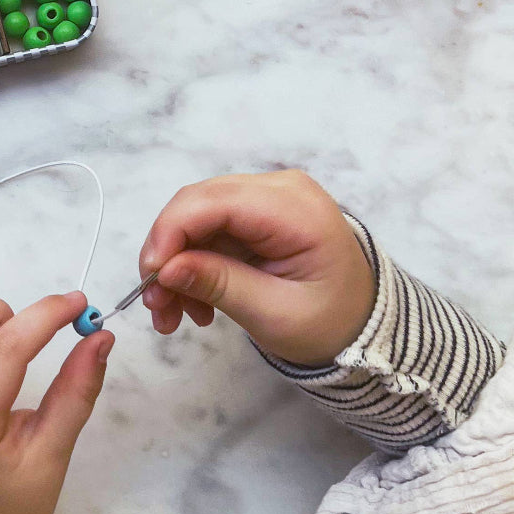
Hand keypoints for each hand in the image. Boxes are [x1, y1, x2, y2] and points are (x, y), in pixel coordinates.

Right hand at [138, 170, 374, 366]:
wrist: (362, 325)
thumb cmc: (331, 322)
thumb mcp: (275, 314)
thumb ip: (219, 285)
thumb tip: (164, 269)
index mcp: (295, 209)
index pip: (214, 201)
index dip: (171, 232)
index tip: (151, 277)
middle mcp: (277, 189)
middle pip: (197, 204)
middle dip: (166, 253)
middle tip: (153, 304)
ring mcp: (265, 198)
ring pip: (194, 219)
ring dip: (174, 264)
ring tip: (171, 315)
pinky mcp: (254, 214)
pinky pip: (207, 231)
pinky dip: (191, 265)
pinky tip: (193, 304)